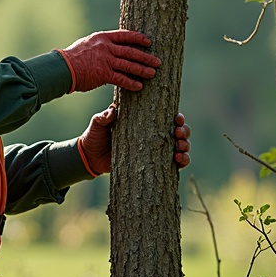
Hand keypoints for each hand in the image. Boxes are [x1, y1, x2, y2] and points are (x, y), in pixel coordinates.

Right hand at [58, 30, 160, 92]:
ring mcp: (105, 60)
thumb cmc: (71, 58)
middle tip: (158, 61)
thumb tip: (109, 49)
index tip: (148, 41)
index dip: (138, 38)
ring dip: (142, 69)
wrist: (62, 67)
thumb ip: (99, 46)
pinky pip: (121, 78)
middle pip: (131, 51)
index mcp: (102, 37)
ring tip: (153, 74)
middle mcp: (106, 47)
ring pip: (129, 64)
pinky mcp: (103, 73)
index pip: (125, 35)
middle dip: (146, 56)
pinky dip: (131, 82)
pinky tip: (139, 86)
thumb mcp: (86, 44)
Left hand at [77, 107, 192, 175]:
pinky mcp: (154, 165)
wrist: (90, 158)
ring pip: (180, 146)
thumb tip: (112, 111)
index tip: (178, 118)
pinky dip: (182, 162)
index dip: (177, 117)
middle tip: (178, 133)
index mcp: (144, 122)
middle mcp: (153, 135)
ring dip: (185, 146)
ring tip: (179, 148)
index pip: (166, 116)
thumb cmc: (96, 137)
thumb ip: (104, 117)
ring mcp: (155, 151)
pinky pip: (175, 165)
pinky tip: (178, 161)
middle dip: (184, 131)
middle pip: (178, 131)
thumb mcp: (98, 124)